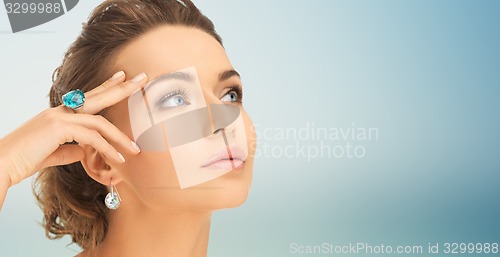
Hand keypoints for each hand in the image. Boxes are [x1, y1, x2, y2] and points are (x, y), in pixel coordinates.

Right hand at [0, 71, 147, 191]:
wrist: (1, 164)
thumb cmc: (23, 160)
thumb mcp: (52, 153)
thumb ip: (69, 149)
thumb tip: (83, 150)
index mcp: (58, 114)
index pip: (87, 97)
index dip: (106, 86)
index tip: (122, 77)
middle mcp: (60, 111)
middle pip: (97, 97)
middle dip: (121, 88)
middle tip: (142, 79)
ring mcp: (58, 117)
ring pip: (99, 122)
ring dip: (120, 137)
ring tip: (135, 150)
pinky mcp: (58, 128)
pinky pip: (92, 137)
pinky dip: (107, 149)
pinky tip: (119, 159)